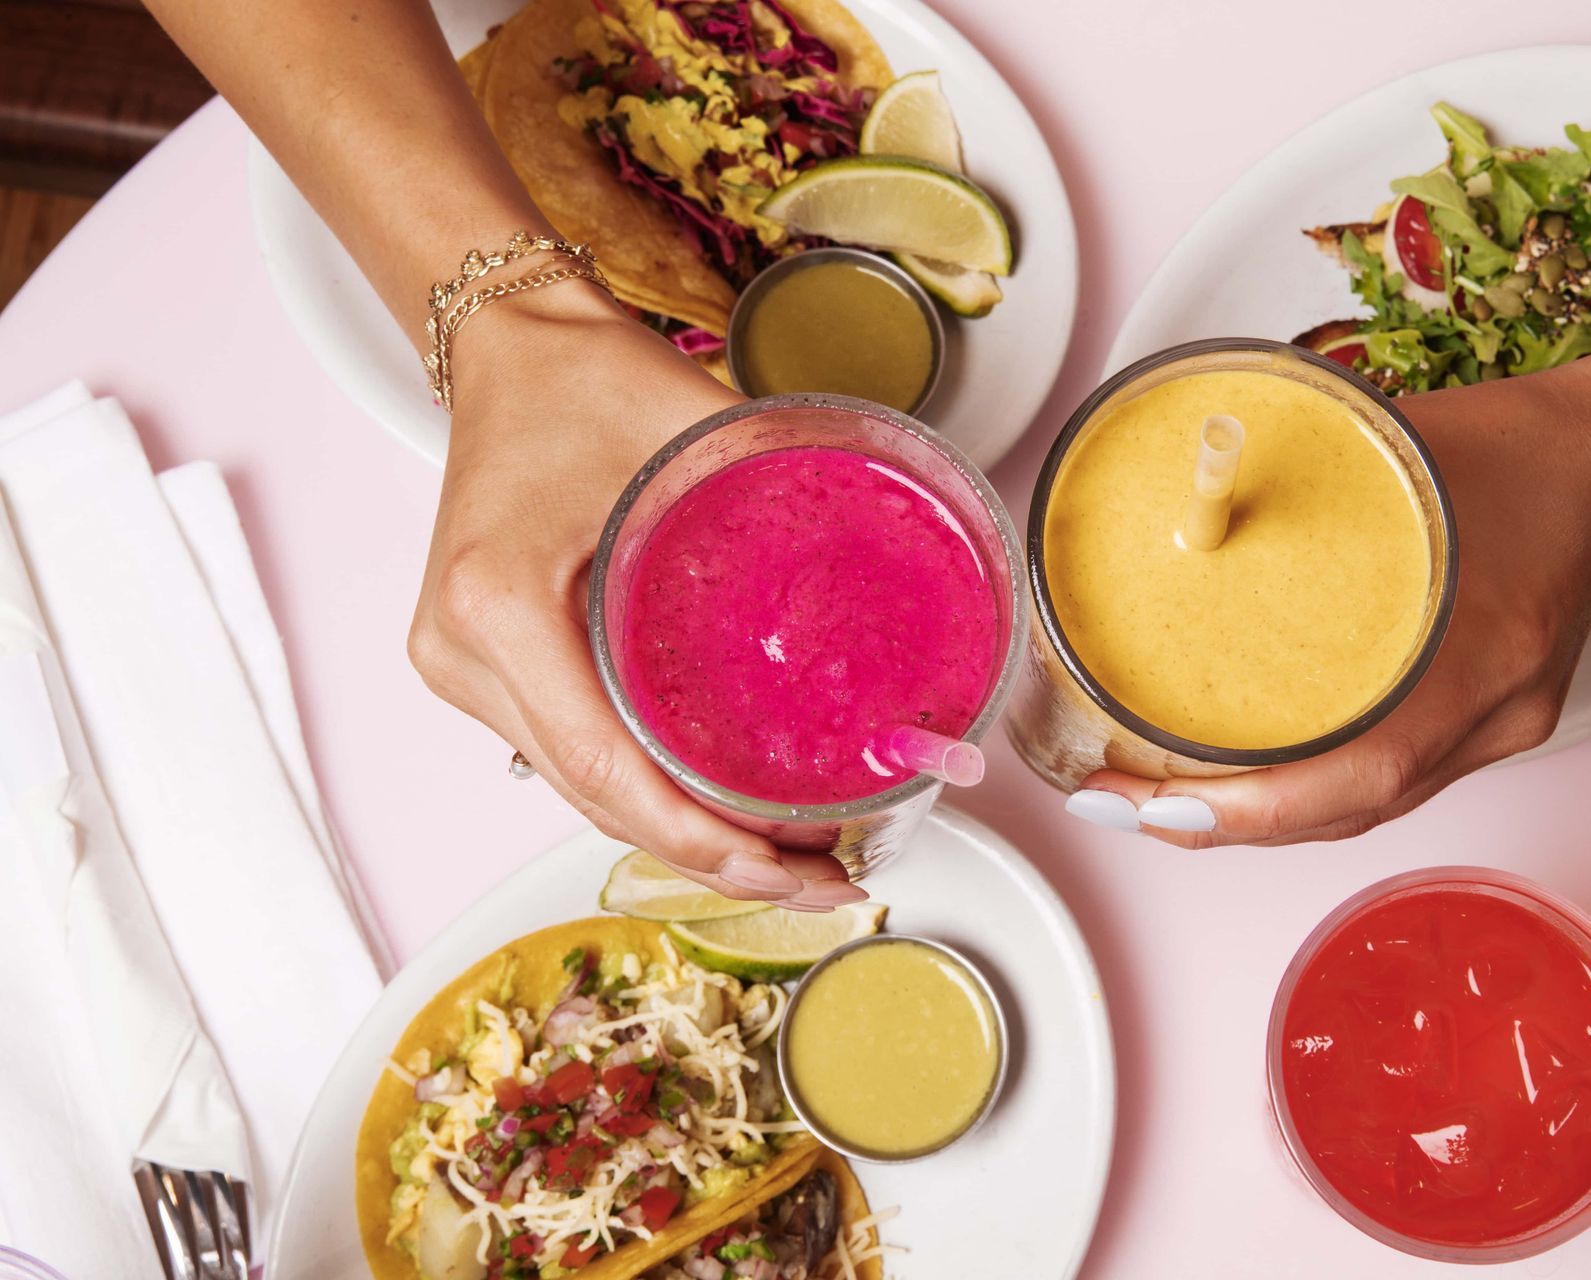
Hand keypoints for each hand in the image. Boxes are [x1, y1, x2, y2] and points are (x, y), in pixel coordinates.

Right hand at [406, 279, 867, 908]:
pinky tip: (726, 808)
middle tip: (829, 876)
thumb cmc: (583, 374)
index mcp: (497, 604)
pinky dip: (653, 792)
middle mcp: (461, 655)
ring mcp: (463, 669)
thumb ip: (785, 507)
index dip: (708, 840)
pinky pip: (577, 756)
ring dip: (688, 834)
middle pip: (600, 802)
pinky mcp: (486, 669)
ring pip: (587, 792)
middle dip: (719, 857)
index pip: (609, 769)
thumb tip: (894, 591)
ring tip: (798, 857)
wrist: (510, 344)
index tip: (798, 868)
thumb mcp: (695, 433)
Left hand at [1079, 345, 1590, 847]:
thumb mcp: (1396, 444)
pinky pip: (1388, 785)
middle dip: (1221, 823)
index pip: (1361, 767)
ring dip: (1258, 819)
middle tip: (1114, 805)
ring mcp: (1500, 728)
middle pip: (1348, 809)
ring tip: (1154, 802)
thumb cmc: (1516, 446)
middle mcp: (1496, 709)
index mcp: (1482, 643)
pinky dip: (1308, 794)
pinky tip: (1242, 784)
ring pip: (1363, 809)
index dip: (1248, 806)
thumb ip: (1295, 470)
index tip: (1149, 805)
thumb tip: (1182, 489)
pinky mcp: (1492, 726)